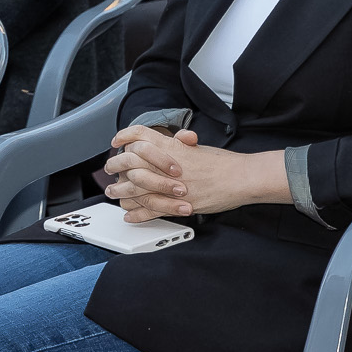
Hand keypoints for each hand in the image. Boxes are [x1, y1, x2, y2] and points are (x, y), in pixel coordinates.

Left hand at [103, 126, 285, 217]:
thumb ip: (182, 145)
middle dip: (115, 167)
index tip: (117, 142)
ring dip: (121, 192)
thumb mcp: (199, 148)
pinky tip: (129, 215)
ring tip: (113, 193)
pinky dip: (137, 214)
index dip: (125, 136)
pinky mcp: (177, 205)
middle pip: (130, 163)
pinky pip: (150, 211)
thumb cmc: (223, 163)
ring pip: (135, 188)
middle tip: (109, 170)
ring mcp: (170, 186)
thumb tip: (177, 139)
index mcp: (172, 147)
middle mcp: (166, 165)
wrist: (241, 178)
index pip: (140, 135)